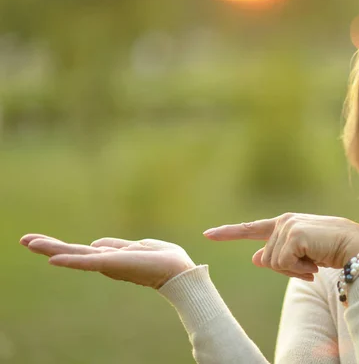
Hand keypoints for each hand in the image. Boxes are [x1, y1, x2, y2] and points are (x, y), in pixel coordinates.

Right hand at [20, 234, 196, 288]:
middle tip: (24, 240)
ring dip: (51, 249)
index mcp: (113, 256)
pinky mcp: (112, 265)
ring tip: (28, 242)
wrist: (179, 271)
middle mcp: (106, 262)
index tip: (43, 243)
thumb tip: (95, 244)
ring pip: (74, 255)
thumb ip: (117, 245)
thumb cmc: (165, 259)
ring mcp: (108, 264)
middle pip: (73, 253)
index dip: (64, 248)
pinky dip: (70, 260)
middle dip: (49, 246)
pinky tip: (53, 258)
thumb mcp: (139, 246)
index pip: (84, 251)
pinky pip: (87, 262)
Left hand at [203, 213, 358, 280]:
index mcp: (286, 223)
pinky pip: (283, 264)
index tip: (208, 234)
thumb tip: (255, 258)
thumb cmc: (336, 251)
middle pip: (266, 259)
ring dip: (295, 271)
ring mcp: (288, 226)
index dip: (229, 232)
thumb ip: (279, 255)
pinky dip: (300, 271)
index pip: (252, 229)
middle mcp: (284, 221)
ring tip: (316, 262)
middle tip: (311, 265)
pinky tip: (316, 263)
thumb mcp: (304, 256)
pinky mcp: (293, 234)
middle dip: (287, 270)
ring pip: (273, 264)